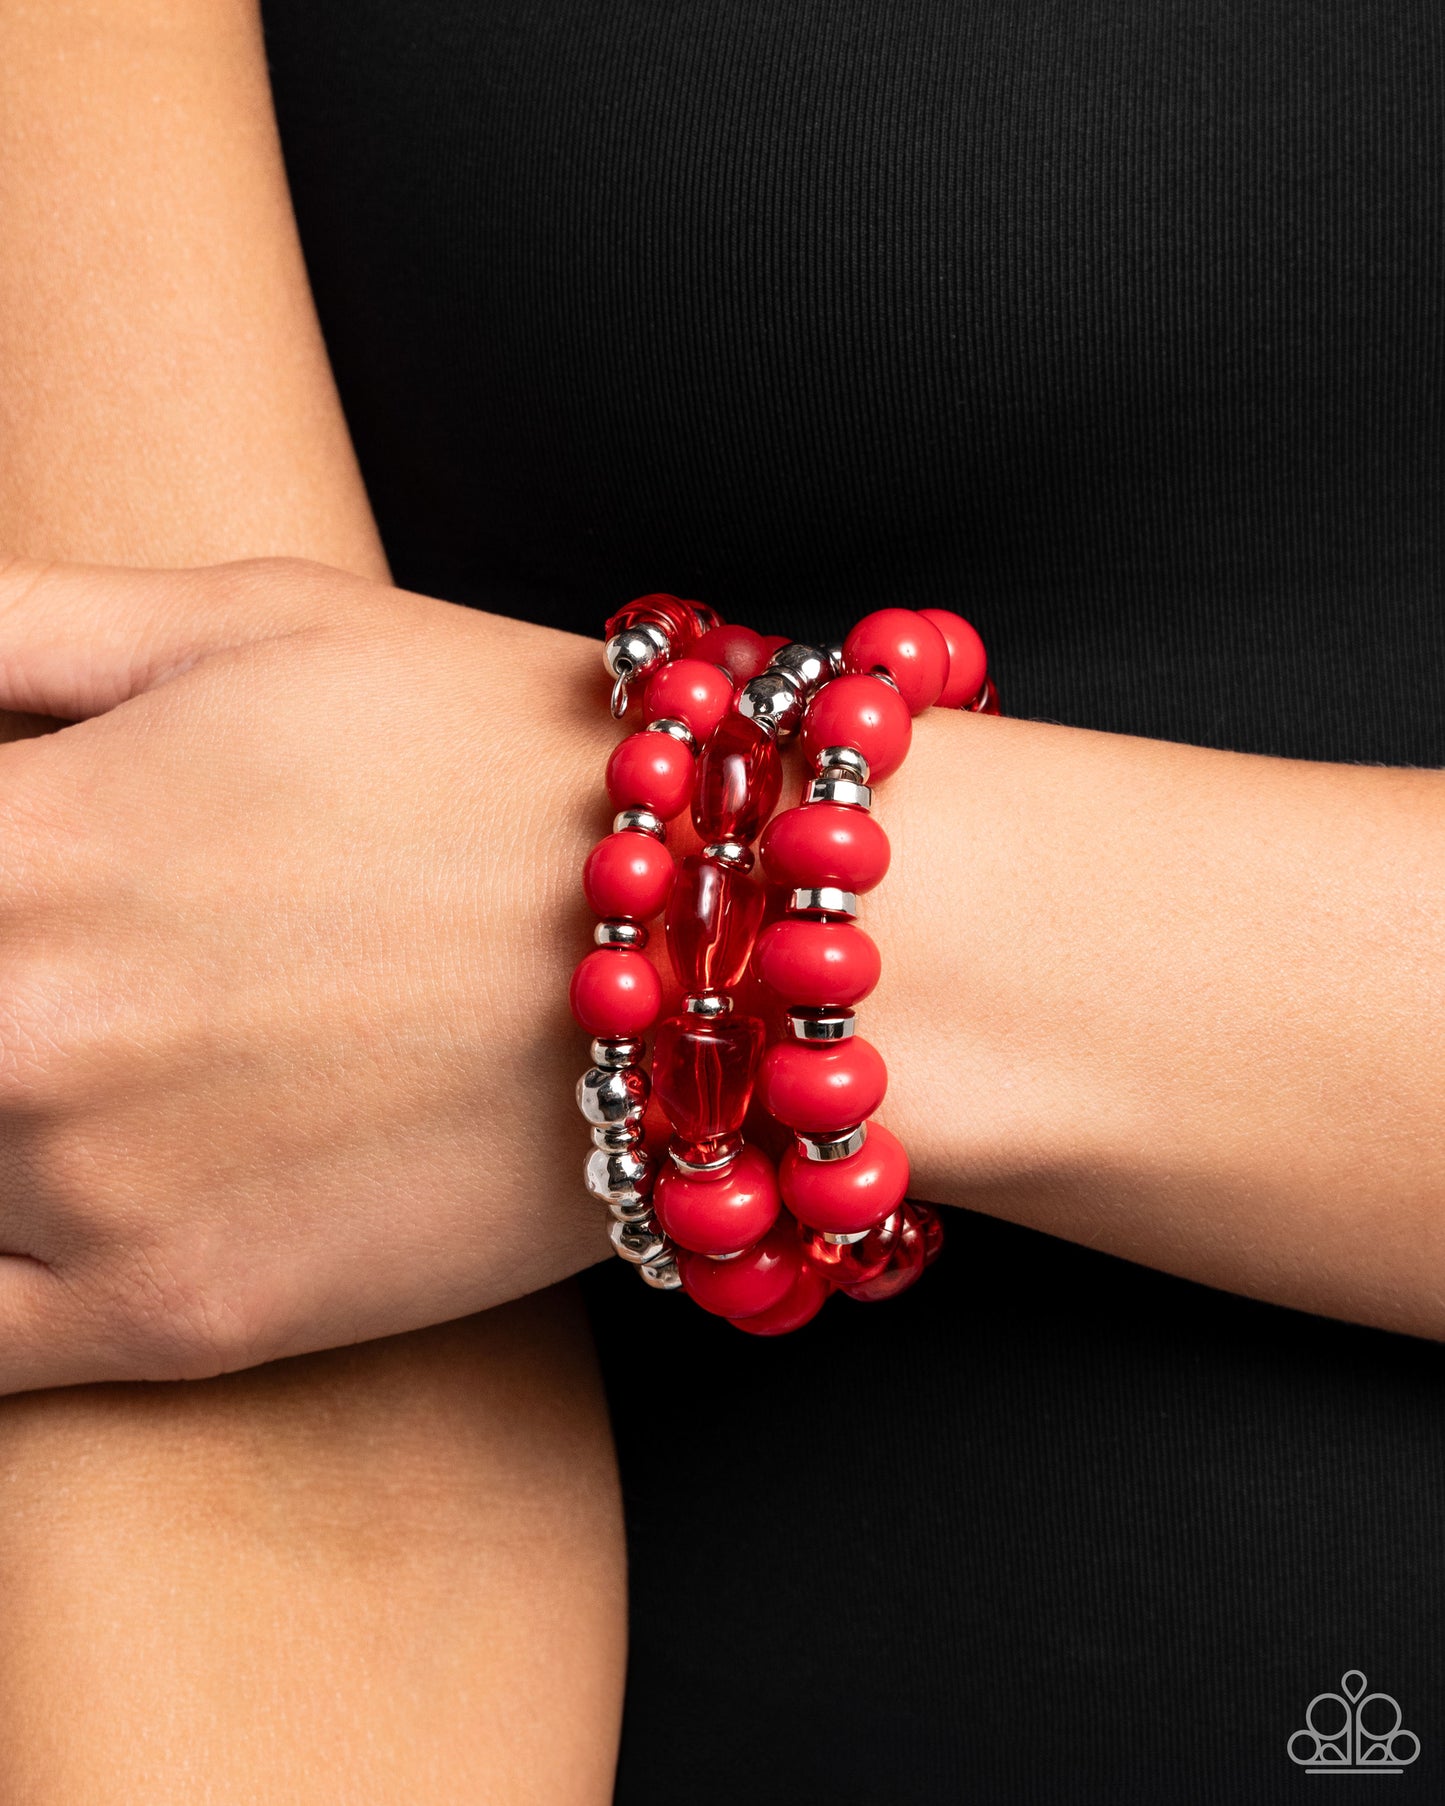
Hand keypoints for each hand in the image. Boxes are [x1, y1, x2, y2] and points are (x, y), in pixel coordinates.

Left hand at [0, 557, 616, 1391]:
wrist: (712, 952)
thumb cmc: (492, 755)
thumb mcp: (241, 621)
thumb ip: (4, 629)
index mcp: (17, 844)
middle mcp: (18, 1032)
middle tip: (47, 960)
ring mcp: (89, 1198)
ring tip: (96, 1029)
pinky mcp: (179, 1323)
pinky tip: (22, 1197)